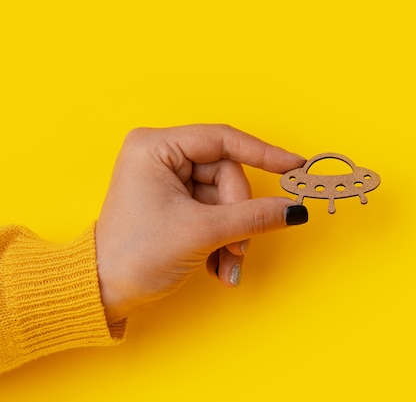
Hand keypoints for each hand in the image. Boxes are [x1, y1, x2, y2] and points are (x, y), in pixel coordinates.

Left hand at [95, 124, 307, 322]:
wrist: (102, 293)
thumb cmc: (136, 256)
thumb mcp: (201, 232)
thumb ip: (253, 217)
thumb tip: (293, 209)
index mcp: (156, 148)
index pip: (223, 140)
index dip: (264, 153)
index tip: (294, 166)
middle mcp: (162, 157)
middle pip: (227, 176)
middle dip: (238, 217)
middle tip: (237, 248)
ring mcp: (169, 181)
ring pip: (225, 199)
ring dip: (234, 235)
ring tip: (227, 266)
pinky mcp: (176, 203)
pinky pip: (215, 213)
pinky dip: (223, 239)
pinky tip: (216, 265)